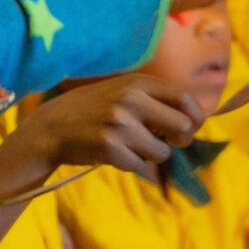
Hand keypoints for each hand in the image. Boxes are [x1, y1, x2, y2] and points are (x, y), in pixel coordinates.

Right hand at [5, 72, 201, 181]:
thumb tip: (195, 120)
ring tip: (129, 145)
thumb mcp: (122, 91)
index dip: (196, 117)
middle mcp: (130, 100)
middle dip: (181, 139)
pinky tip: (113, 153)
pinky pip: (140, 165)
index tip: (193, 127)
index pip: (184, 98)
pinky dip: (131, 164)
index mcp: (137, 83)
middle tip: (170, 142)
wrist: (52, 126)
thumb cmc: (94, 110)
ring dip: (151, 154)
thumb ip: (155, 99)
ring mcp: (119, 124)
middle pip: (183, 126)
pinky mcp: (109, 148)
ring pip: (162, 151)